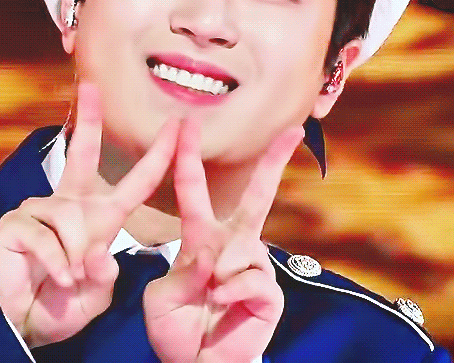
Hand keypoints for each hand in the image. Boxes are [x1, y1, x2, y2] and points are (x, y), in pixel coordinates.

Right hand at [0, 83, 180, 347]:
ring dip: (76, 256)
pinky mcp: (15, 224)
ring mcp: (39, 210)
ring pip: (71, 220)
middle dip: (88, 118)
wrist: (22, 326)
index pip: (133, 182)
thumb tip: (100, 255)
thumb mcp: (96, 294)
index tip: (174, 124)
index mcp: (98, 217)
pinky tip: (58, 277)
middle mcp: (69, 206)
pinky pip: (47, 238)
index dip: (156, 155)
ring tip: (70, 277)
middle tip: (91, 85)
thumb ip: (105, 275)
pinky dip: (57, 263)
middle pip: (81, 154)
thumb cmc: (62, 305)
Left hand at [143, 120, 303, 362]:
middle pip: (257, 198)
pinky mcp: (270, 293)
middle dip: (273, 163)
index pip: (194, 191)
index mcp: (201, 240)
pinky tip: (222, 305)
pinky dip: (230, 294)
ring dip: (218, 274)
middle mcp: (232, 247)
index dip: (189, 157)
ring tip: (208, 298)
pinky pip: (251, 280)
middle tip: (292, 130)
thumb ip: (181, 273)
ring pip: (243, 249)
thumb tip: (212, 261)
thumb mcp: (161, 298)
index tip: (188, 123)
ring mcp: (254, 268)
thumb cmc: (176, 330)